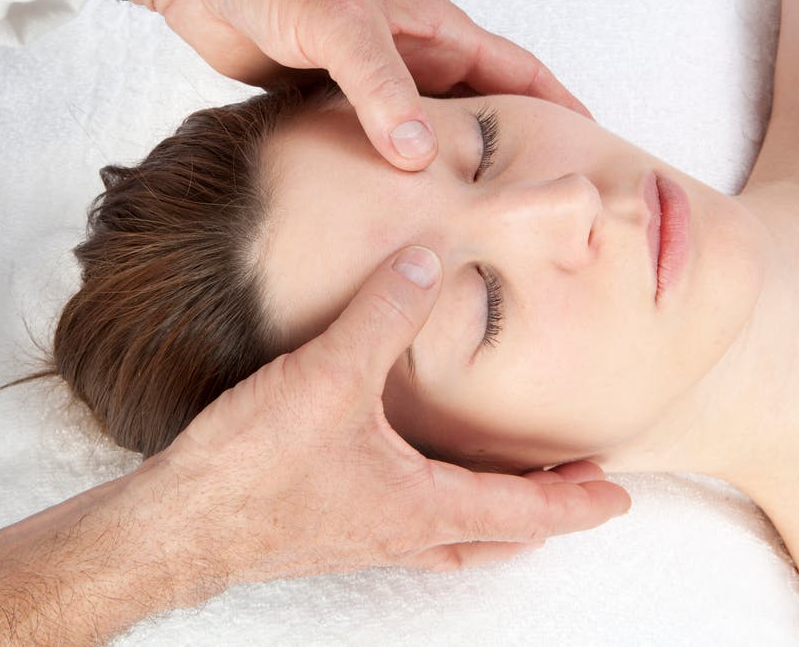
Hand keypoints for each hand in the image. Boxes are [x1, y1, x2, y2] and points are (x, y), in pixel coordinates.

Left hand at [60, 0, 591, 171]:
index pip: (519, 73)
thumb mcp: (337, 22)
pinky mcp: (333, 113)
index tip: (596, 154)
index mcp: (435, 32)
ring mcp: (375, 90)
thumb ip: (377, 86)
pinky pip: (376, 154)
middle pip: (481, 118)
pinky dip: (392, 185)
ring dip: (448, 183)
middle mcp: (413, 63)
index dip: (561, 111)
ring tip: (474, 234)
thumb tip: (419, 156)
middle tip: (537, 216)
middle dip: (512, 162)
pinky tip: (396, 222)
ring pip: (427, 144)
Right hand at [156, 246, 629, 581]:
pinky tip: (406, 472)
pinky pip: (403, 523)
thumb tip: (427, 260)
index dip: (579, 502)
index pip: (526, 512)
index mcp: (422, 506)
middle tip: (573, 486)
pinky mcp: (325, 528)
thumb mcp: (330, 376)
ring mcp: (362, 537)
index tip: (620, 495)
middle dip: (540, 511)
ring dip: (488, 513)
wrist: (177, 523)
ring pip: (450, 536)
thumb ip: (383, 313)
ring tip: (504, 483)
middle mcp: (401, 532)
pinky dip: (432, 503)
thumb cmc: (255, 469)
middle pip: (496, 535)